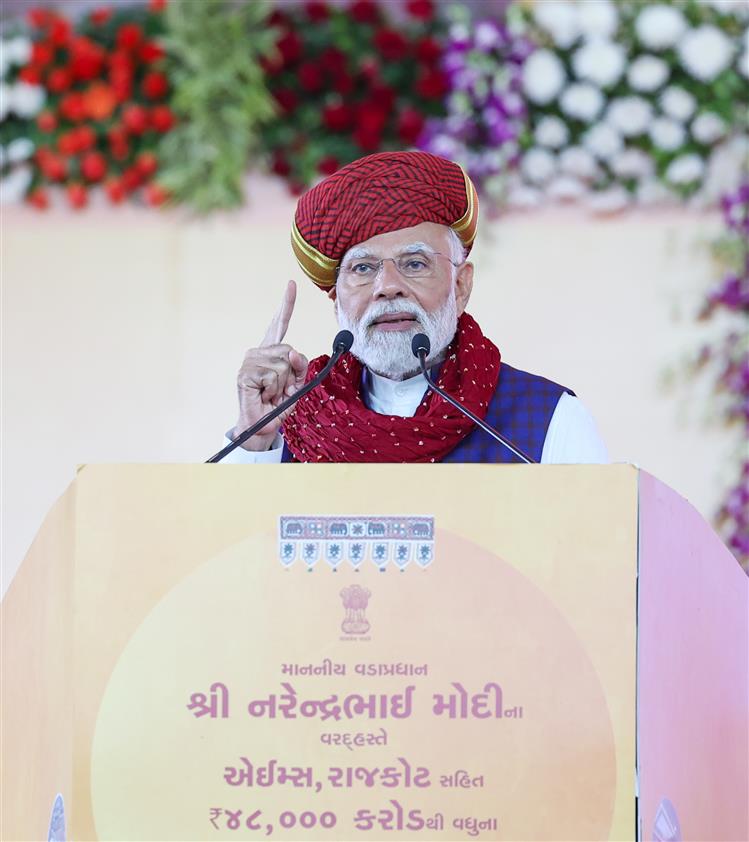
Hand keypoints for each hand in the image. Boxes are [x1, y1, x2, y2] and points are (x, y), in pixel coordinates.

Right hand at [233, 280, 308, 450]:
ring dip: (283, 384)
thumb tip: (295, 352)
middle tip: (280, 389)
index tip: (291, 284)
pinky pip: (274, 374)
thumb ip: (301, 366)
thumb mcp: (297, 384)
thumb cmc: (277, 404)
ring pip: (284, 364)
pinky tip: (263, 394)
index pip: (279, 324)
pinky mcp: (246, 372)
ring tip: (271, 393)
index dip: (286, 305)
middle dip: (293, 373)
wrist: (261, 426)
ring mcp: (250, 360)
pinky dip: (274, 389)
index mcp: (271, 352)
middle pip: (291, 350)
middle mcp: (258, 352)